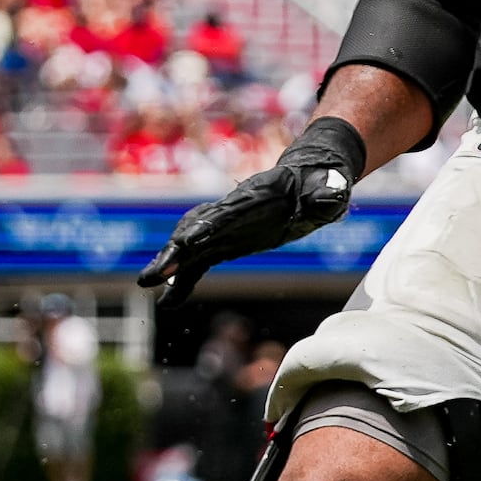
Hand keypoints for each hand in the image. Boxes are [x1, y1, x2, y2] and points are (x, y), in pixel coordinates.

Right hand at [137, 117, 369, 309]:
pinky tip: (169, 301)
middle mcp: (230, 212)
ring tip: (148, 285)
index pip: (224, 214)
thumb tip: (332, 196)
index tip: (186, 243)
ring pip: (188, 247)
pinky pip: (198, 262)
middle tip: (152, 275)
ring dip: (168, 265)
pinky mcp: (224, 242)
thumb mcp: (329, 189)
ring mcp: (224, 228)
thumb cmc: (321, 184)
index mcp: (253, 198)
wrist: (307, 180)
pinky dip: (182, 280)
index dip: (204, 228)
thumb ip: (327, 193)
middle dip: (172, 252)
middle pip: (193, 230)